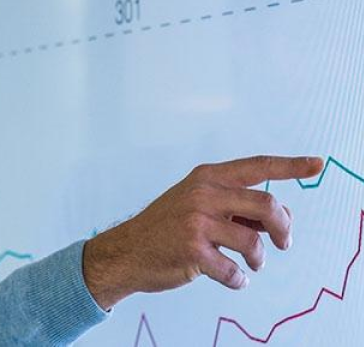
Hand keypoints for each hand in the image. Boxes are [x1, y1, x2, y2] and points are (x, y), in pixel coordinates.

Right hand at [83, 155, 324, 309]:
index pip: (257, 166)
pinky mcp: (193, 251)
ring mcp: (197, 221)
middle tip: (283, 243)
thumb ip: (235, 205)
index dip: (291, 166)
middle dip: (284, 229)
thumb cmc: (165, 228)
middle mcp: (203, 194)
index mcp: (206, 177)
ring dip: (258, 259)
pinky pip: (234, 270)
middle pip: (267, 205)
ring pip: (254, 243)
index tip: (317, 164)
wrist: (126, 251)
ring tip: (250, 264)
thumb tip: (280, 219)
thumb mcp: (197, 204)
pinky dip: (237, 279)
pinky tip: (229, 276)